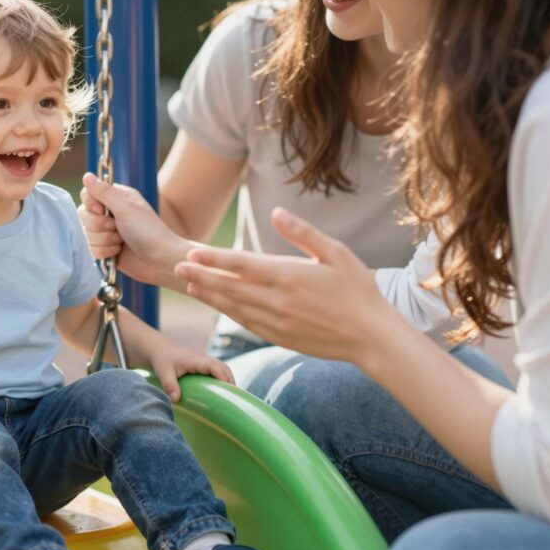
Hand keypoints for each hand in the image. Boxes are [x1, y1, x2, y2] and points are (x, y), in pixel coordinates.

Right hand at [79, 173, 186, 285]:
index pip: (88, 194)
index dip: (91, 204)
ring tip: (121, 240)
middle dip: (99, 225)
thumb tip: (87, 176)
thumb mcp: (125, 207)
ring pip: (86, 234)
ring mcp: (106, 232)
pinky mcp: (105, 249)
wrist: (159, 260)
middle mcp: (110, 213)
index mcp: (116, 198)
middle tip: (116, 227)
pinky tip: (118, 251)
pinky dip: (105, 252)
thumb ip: (104, 192)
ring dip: (105, 239)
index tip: (102, 210)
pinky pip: (91, 249)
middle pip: (84, 214)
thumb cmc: (148, 231)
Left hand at [147, 338, 234, 401]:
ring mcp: (205, 361)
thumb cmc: (163, 360)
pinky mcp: (204, 365)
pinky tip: (222, 391)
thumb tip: (175, 400)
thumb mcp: (163, 372)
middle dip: (230, 380)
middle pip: (223, 367)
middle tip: (234, 397)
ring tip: (231, 396)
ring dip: (229, 379)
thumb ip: (169, 385)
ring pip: (223, 368)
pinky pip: (218, 370)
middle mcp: (203, 359)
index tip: (227, 387)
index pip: (213, 366)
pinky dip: (224, 378)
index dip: (221, 375)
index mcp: (195, 360)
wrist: (161, 350)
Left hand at [174, 207, 403, 365]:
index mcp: (289, 276)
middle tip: (177, 268)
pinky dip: (229, 313)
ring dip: (209, 296)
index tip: (191, 253)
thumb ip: (303, 233)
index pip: (241, 265)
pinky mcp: (280, 337)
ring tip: (189, 286)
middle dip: (201, 277)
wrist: (372, 338)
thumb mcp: (337, 253)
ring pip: (233, 308)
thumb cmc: (358, 290)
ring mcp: (277, 322)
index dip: (213, 259)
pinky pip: (247, 323)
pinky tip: (219, 305)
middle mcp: (277, 301)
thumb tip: (276, 211)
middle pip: (229, 287)